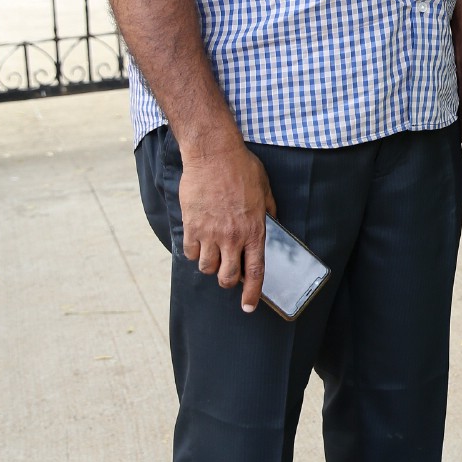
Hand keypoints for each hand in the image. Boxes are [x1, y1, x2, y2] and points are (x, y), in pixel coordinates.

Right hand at [179, 137, 276, 311]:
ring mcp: (210, 233)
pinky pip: (190, 252)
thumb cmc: (242, 168)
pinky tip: (199, 241)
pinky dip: (195, 252)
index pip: (255, 271)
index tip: (249, 307)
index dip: (252, 293)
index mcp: (254, 230)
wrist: (213, 154)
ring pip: (207, 268)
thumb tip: (270, 226)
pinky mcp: (191, 225)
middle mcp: (232, 236)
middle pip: (226, 277)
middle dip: (228, 281)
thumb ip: (268, 213)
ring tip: (214, 253)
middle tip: (228, 273)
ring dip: (211, 265)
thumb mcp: (265, 191)